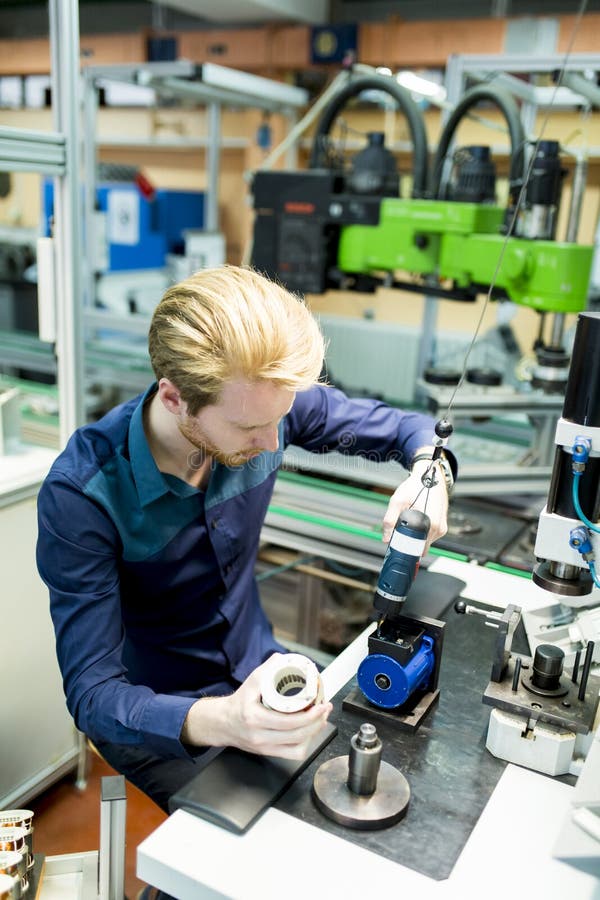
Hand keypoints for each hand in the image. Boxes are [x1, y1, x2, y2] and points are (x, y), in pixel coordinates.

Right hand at [182, 654, 332, 759]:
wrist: (223, 722)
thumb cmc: (239, 702)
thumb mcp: (251, 681)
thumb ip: (268, 669)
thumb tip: (284, 659)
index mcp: (255, 717)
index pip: (288, 721)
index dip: (310, 715)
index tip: (321, 705)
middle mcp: (259, 735)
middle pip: (297, 735)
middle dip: (317, 723)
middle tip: (325, 710)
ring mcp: (264, 747)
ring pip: (297, 747)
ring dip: (314, 734)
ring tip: (321, 720)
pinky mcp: (268, 753)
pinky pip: (292, 755)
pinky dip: (305, 744)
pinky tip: (310, 733)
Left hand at [382, 460, 448, 551]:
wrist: (431, 477)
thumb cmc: (416, 486)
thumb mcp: (398, 501)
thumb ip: (390, 521)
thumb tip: (386, 538)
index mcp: (429, 524)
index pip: (414, 547)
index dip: (402, 547)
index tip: (394, 543)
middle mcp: (437, 529)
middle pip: (418, 547)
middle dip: (408, 542)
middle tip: (399, 530)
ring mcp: (441, 529)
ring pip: (424, 543)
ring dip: (415, 537)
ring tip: (410, 520)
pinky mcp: (442, 528)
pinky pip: (428, 537)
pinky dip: (421, 532)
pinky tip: (418, 520)